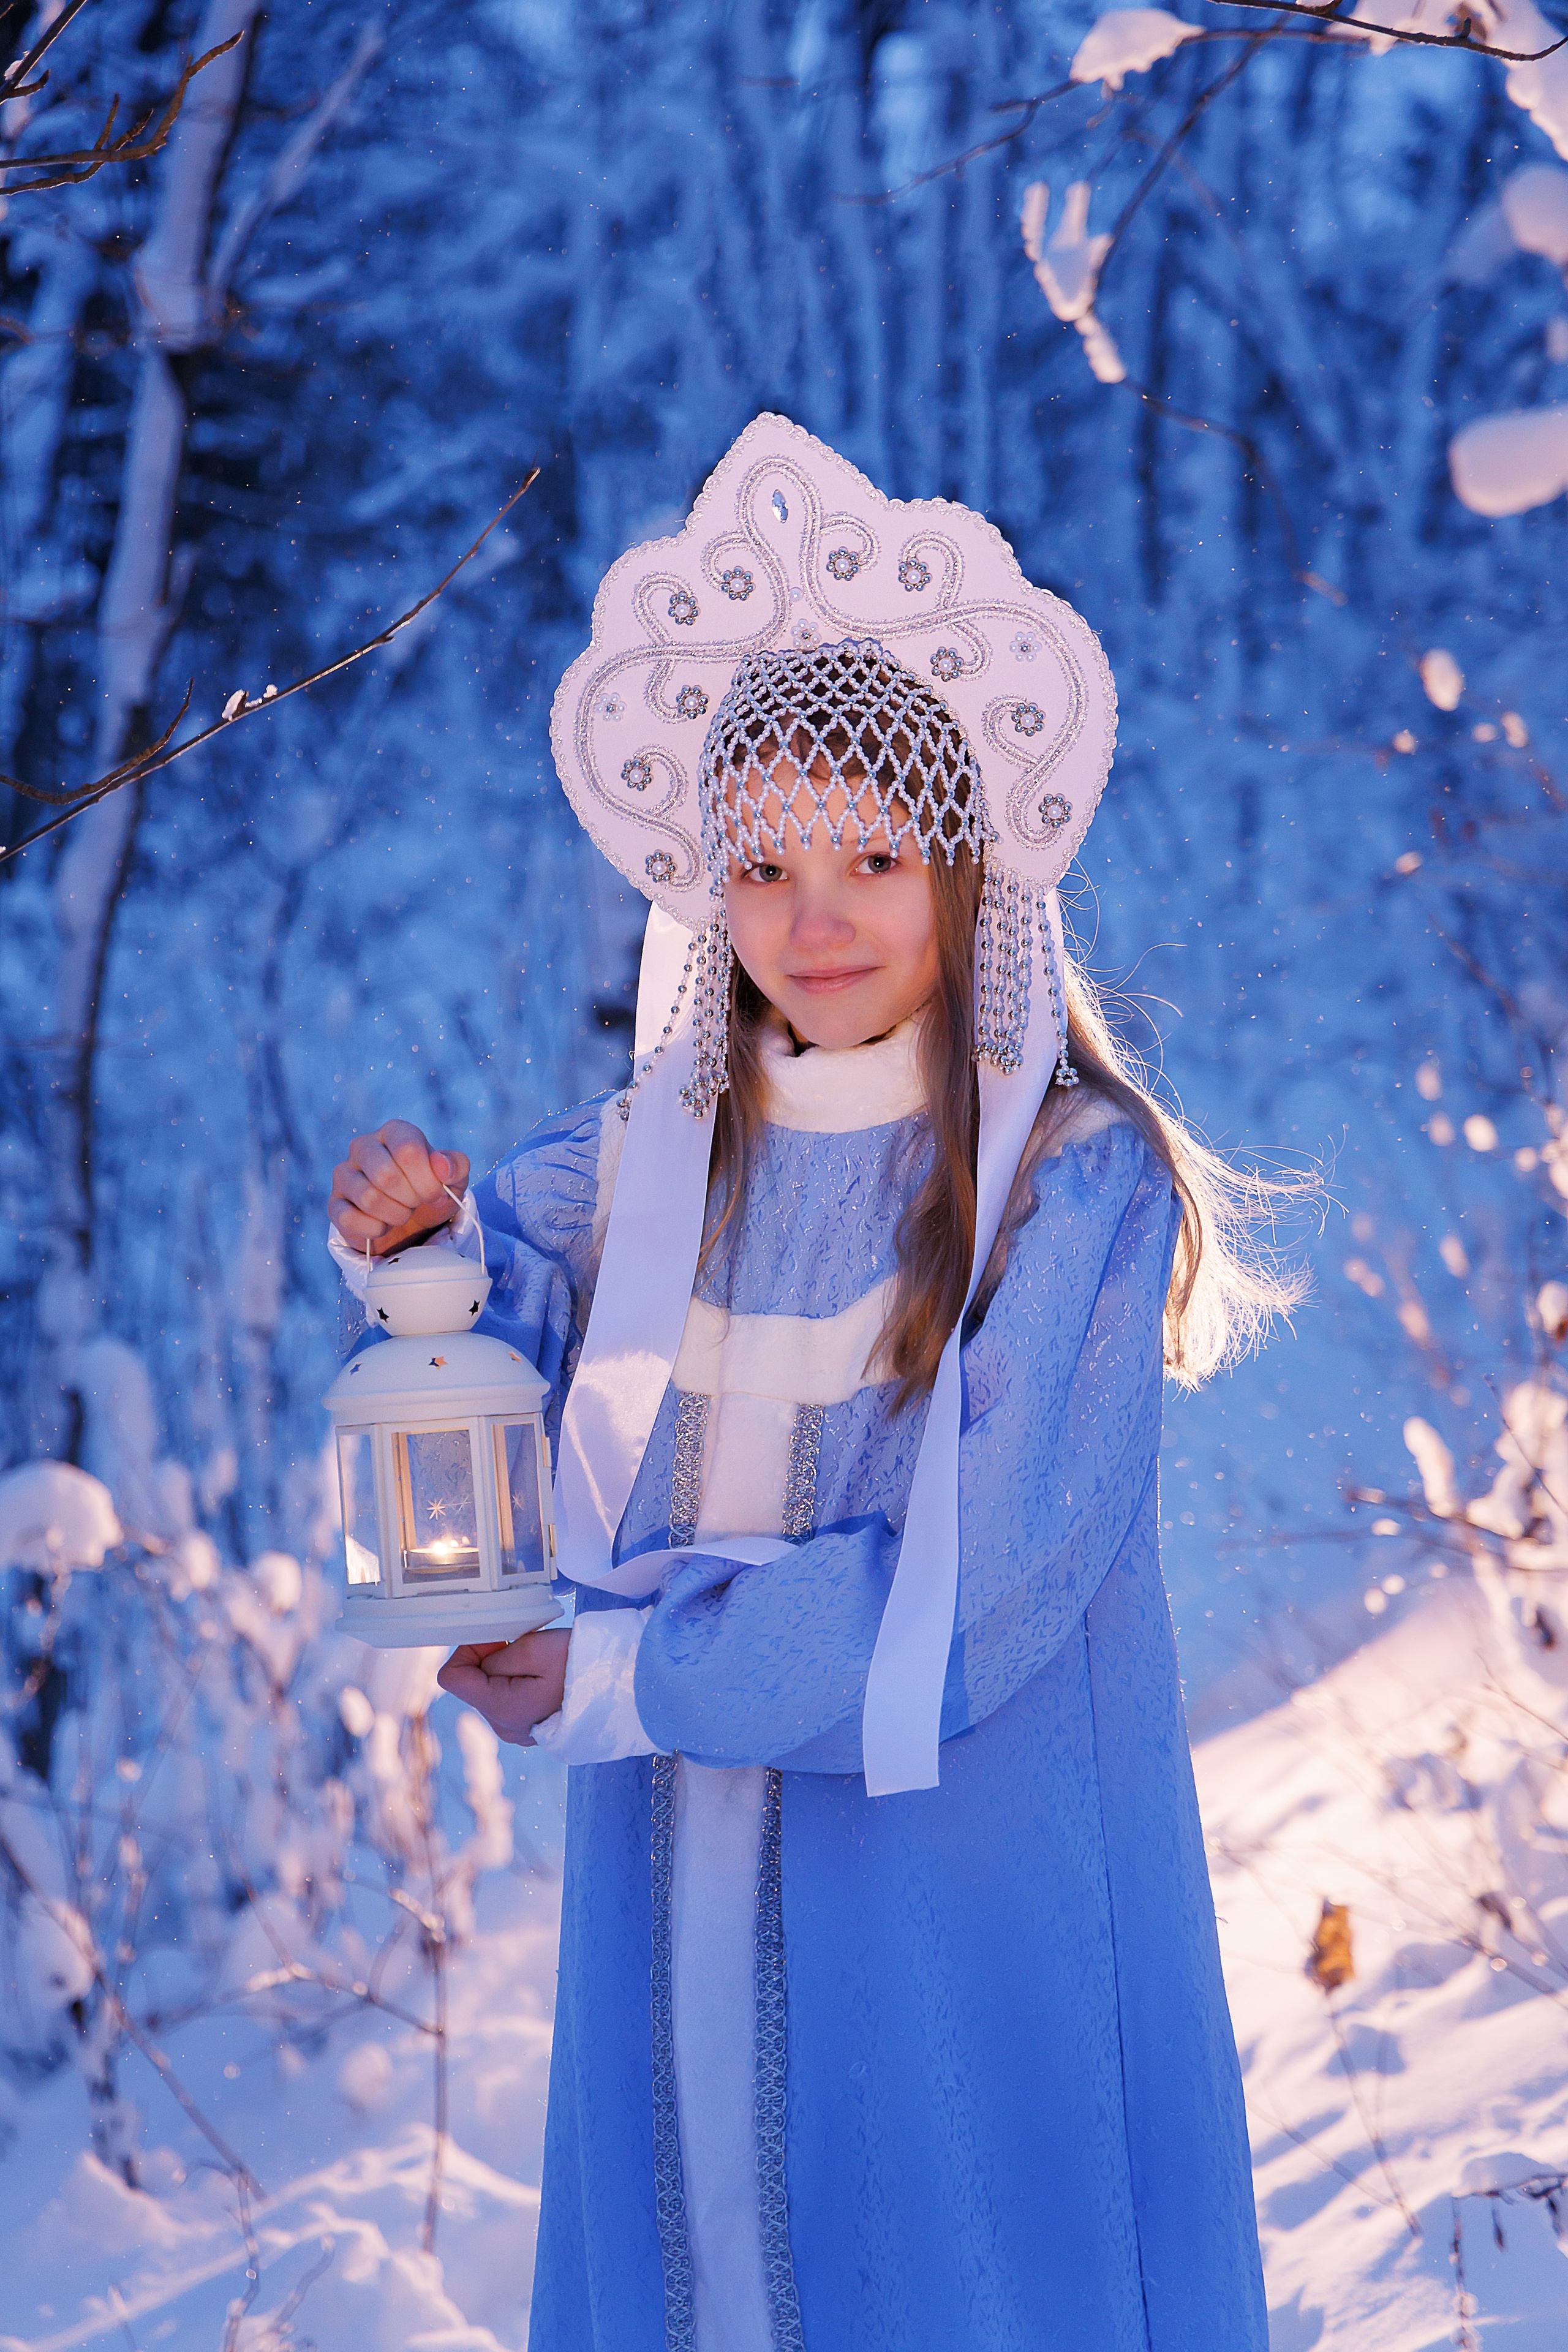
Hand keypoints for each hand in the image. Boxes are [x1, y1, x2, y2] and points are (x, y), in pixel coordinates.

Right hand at [329, 1119, 470, 1254]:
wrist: (412, 1222)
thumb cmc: (432, 1192)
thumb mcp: (454, 1179)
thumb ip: (456, 1166)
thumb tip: (441, 1164)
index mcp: (394, 1132)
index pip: (408, 1151)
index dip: (427, 1181)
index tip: (436, 1194)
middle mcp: (363, 1147)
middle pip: (385, 1175)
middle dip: (411, 1199)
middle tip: (416, 1204)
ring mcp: (344, 1174)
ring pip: (368, 1198)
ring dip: (396, 1215)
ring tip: (402, 1213)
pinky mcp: (334, 1204)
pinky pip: (349, 1219)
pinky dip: (375, 1230)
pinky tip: (383, 1225)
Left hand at [436, 1630, 570, 1746]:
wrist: (620, 1685)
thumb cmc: (580, 1663)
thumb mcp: (532, 1648)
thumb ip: (494, 1657)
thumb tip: (478, 1662)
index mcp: (501, 1709)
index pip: (452, 1678)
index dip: (467, 1650)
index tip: (496, 1637)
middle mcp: (504, 1727)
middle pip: (473, 1684)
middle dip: (490, 1659)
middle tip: (523, 1644)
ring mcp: (517, 1732)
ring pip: (490, 1691)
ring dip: (505, 1670)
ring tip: (539, 1662)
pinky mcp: (528, 1729)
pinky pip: (507, 1700)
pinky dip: (517, 1683)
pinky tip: (543, 1676)